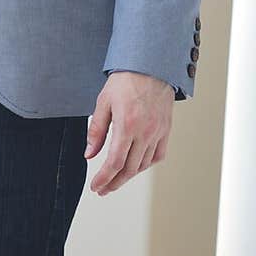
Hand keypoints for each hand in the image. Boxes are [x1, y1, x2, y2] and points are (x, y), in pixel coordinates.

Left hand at [84, 71, 173, 195]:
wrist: (151, 65)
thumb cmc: (126, 79)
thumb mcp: (103, 101)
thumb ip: (96, 130)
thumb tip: (89, 154)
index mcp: (127, 125)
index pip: (115, 162)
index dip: (104, 178)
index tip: (96, 187)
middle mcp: (145, 132)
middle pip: (129, 169)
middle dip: (114, 183)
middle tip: (103, 189)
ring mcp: (158, 132)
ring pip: (143, 165)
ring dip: (129, 176)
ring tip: (116, 180)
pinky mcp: (166, 130)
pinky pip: (158, 155)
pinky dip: (146, 165)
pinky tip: (136, 166)